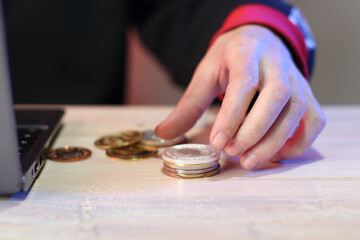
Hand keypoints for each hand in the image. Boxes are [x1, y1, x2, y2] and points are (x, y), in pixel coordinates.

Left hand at [155, 24, 325, 169]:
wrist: (258, 41)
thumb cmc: (230, 60)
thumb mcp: (205, 73)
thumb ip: (188, 104)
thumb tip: (164, 133)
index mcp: (247, 53)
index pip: (244, 84)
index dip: (231, 116)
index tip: (217, 142)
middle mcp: (277, 64)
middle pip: (275, 96)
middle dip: (254, 130)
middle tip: (232, 153)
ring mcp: (297, 79)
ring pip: (296, 110)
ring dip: (274, 141)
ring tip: (249, 161)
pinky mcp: (307, 95)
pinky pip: (314, 120)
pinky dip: (299, 141)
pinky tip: (276, 154)